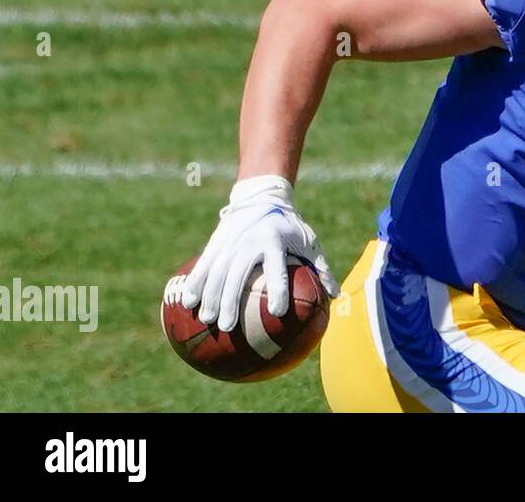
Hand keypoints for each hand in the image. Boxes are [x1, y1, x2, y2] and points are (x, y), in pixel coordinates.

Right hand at [180, 175, 339, 331]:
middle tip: (228, 327)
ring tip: (207, 320)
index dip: (278, 290)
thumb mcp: (309, 241)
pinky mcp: (216, 243)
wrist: (262, 197)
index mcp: (274, 241)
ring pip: (216, 272)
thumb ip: (321, 268)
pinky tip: (188, 302)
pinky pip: (203, 265)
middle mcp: (249, 241)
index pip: (276, 269)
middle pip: (237, 275)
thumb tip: (336, 296)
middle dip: (231, 301)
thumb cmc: (291, 226)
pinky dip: (195, 283)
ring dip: (210, 296)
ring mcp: (230, 242)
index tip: (277, 312)